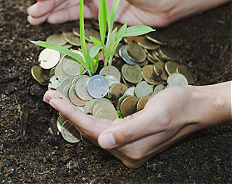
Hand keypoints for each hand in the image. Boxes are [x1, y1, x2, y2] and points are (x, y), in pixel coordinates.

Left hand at [43, 81, 230, 167]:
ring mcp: (128, 145)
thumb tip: (103, 143)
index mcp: (130, 147)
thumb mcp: (156, 117)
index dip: (70, 114)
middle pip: (88, 130)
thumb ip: (129, 131)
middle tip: (49, 96)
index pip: (91, 130)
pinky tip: (79, 108)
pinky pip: (102, 127)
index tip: (54, 100)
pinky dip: (88, 116)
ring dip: (74, 113)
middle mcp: (126, 150)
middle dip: (67, 112)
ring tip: (58, 99)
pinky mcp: (130, 137)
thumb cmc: (179, 107)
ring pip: (93, 129)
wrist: (196, 106)